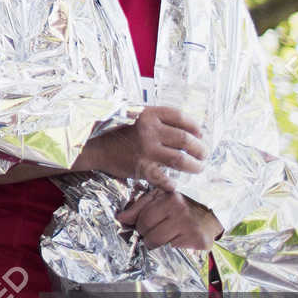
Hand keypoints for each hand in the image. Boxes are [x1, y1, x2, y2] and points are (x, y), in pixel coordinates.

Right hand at [77, 105, 206, 188]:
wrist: (93, 145)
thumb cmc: (114, 129)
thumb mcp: (134, 114)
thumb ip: (156, 118)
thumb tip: (185, 127)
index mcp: (149, 114)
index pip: (181, 117)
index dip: (195, 126)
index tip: (200, 134)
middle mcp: (149, 130)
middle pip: (185, 139)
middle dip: (200, 149)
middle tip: (204, 154)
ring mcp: (146, 150)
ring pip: (180, 160)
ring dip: (194, 166)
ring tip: (198, 168)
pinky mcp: (142, 168)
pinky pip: (164, 178)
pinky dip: (172, 183)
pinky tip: (174, 184)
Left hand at [117, 187, 221, 249]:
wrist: (213, 213)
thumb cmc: (182, 204)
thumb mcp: (161, 198)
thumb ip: (139, 206)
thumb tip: (120, 218)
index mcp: (170, 198)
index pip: (142, 219)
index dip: (139, 224)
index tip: (143, 225)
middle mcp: (181, 211)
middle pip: (148, 233)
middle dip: (146, 234)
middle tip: (154, 230)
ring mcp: (190, 227)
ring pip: (158, 243)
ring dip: (156, 243)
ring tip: (164, 235)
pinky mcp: (199, 241)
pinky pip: (173, 249)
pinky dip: (172, 246)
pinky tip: (178, 238)